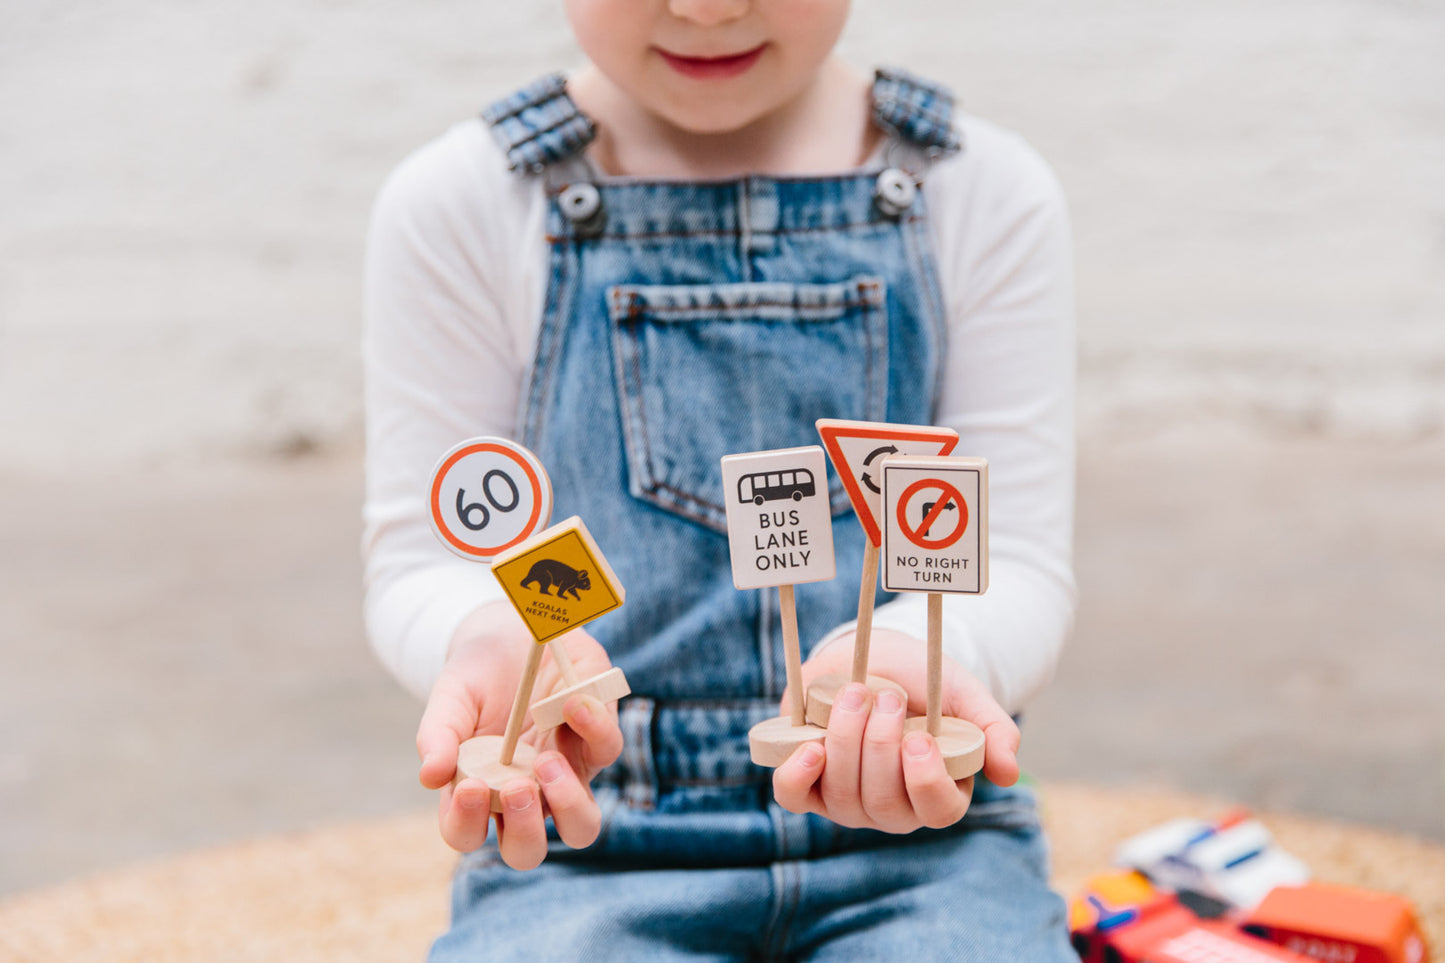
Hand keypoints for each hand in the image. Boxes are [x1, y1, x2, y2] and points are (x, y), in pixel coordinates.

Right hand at [415, 602, 623, 868]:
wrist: (511, 633)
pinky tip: (572, 703)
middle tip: (516, 787)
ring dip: (569, 804)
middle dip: (525, 829)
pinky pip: (605, 750)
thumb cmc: (475, 676)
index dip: (465, 823)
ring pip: (581, 826)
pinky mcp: (595, 741)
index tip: (469, 786)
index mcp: (476, 792)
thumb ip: (437, 734)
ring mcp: (564, 775)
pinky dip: (593, 730)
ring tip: (548, 762)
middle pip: (528, 851)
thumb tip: (430, 775)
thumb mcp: (450, 697)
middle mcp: (523, 795)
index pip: (465, 834)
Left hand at [771, 629, 1019, 832]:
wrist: (872, 656)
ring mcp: (846, 801)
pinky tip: (809, 748)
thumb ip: (992, 729)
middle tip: (887, 697)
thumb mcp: (963, 695)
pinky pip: (795, 797)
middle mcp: (892, 807)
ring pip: (841, 797)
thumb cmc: (923, 681)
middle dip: (880, 748)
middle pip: (884, 804)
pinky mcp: (807, 782)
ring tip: (856, 694)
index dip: (926, 781)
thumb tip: (1009, 772)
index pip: (938, 811)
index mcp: (938, 792)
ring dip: (846, 741)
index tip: (919, 738)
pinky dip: (798, 776)